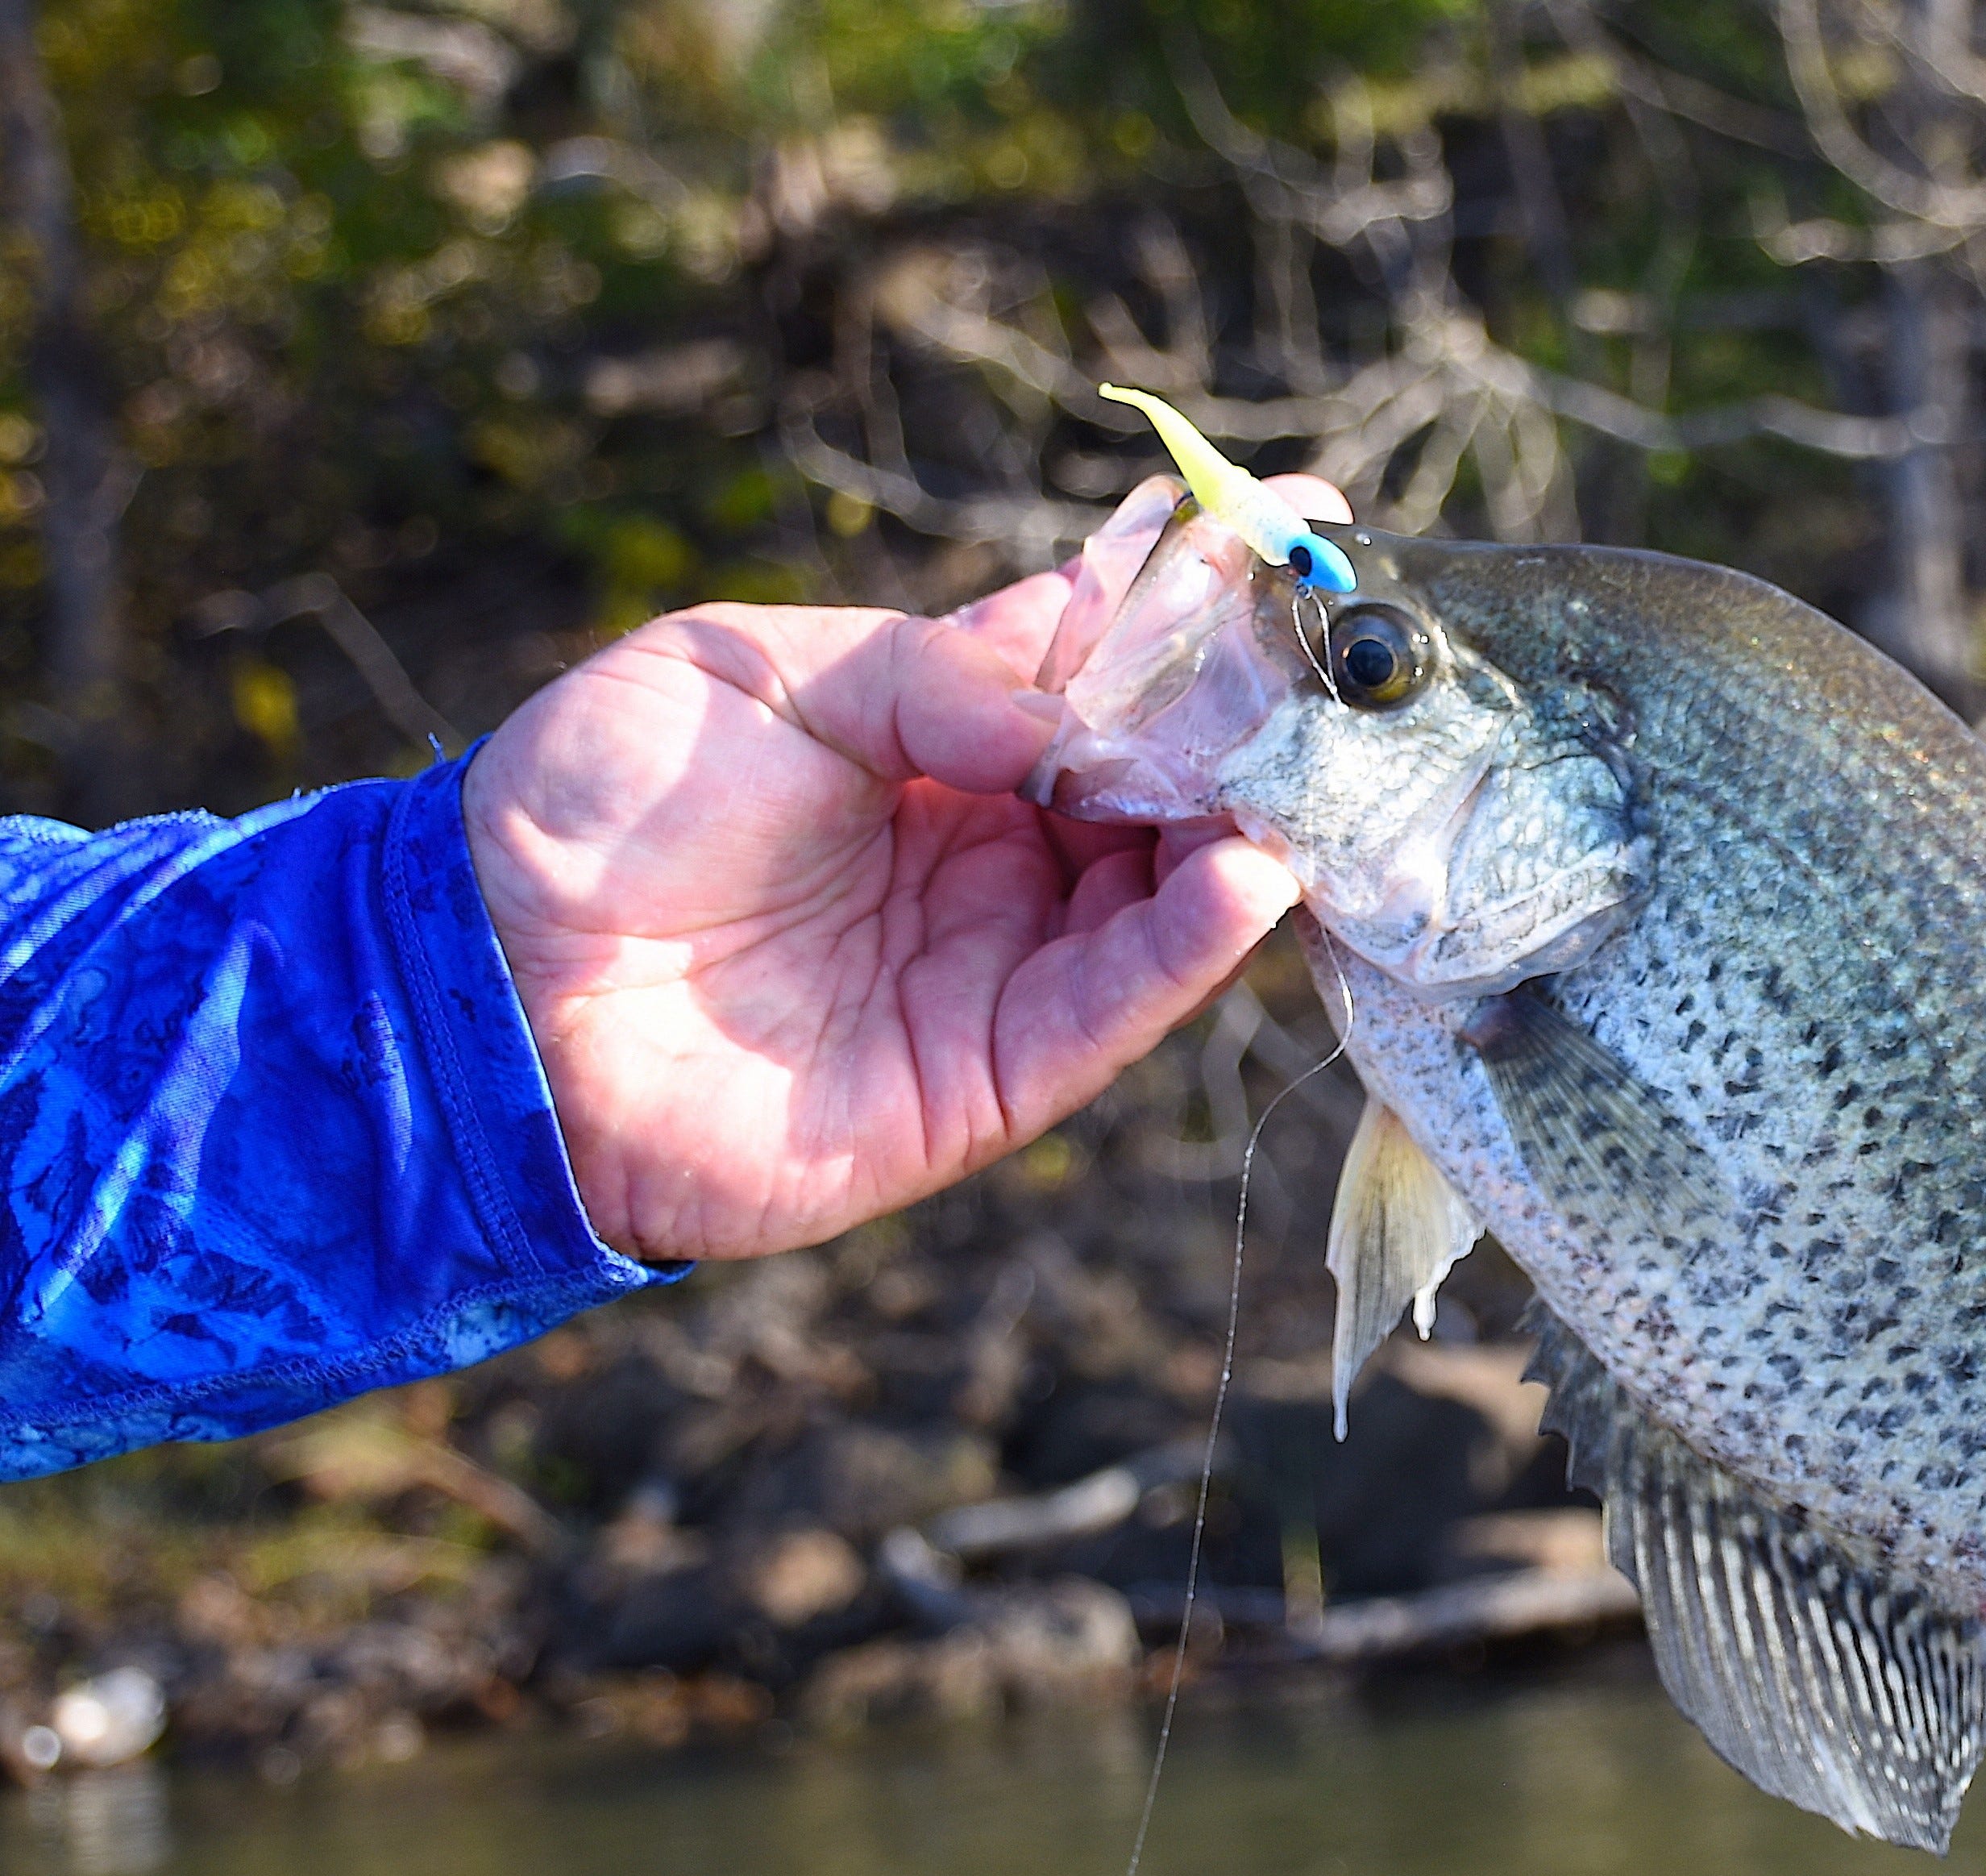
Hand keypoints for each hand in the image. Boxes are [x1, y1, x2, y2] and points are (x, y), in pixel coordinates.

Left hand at [463, 480, 1336, 1259]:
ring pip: (1174, 891)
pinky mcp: (998, 1072)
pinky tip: (1248, 876)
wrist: (486, 992)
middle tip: (1333, 671)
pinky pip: (1122, 1002)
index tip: (1301, 527)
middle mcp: (993, 847)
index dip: (1197, 606)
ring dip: (1252, 830)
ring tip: (1307, 773)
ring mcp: (1002, 960)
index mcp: (934, 739)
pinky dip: (1195, 943)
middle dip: (1253, 726)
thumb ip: (923, 673)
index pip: (1100, 666)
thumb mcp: (745, 676)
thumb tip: (1076, 688)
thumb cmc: (584, 811)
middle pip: (1169, 782)